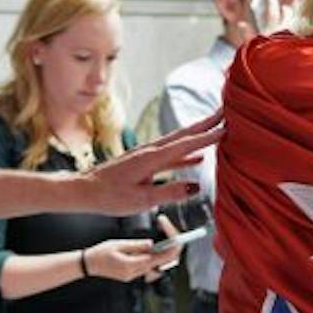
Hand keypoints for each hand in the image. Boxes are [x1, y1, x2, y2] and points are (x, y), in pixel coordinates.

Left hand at [64, 114, 219, 215]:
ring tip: (217, 129)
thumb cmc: (109, 196)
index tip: (228, 126)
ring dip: (198, 135)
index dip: (208, 136)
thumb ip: (169, 192)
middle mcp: (151, 151)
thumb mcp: (141, 200)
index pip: (186, 145)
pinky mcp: (145, 162)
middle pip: (185, 135)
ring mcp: (148, 155)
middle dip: (207, 124)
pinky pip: (172, 155)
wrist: (84, 190)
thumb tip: (196, 186)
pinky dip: (187, 153)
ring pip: (179, 142)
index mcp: (152, 158)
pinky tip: (198, 158)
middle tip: (227, 112)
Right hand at [83, 238, 175, 283]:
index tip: (175, 236)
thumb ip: (137, 246)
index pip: (159, 258)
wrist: (88, 265)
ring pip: (156, 265)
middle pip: (162, 263)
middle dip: (169, 248)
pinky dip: (151, 256)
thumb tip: (152, 244)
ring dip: (160, 252)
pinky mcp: (132, 274)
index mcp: (133, 265)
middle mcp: (135, 273)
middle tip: (169, 231)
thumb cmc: (100, 254)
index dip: (170, 246)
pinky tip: (148, 247)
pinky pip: (147, 266)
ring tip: (159, 235)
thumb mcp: (119, 245)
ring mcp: (134, 275)